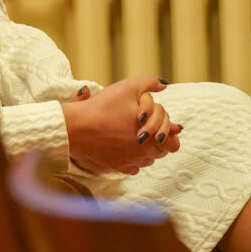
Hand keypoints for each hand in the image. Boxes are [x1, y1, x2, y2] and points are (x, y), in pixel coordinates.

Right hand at [61, 76, 180, 175]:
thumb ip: (149, 82)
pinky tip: (120, 144)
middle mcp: (144, 155)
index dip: (166, 129)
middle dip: (156, 137)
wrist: (77, 127)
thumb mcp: (128, 87)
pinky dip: (129, 157)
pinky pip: (131, 166)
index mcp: (153, 137)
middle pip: (161, 151)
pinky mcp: (116, 168)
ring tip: (131, 133)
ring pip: (146, 159)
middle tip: (141, 123)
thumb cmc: (103, 107)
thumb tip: (164, 85)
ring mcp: (130, 164)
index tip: (154, 120)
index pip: (173, 142)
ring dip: (144, 148)